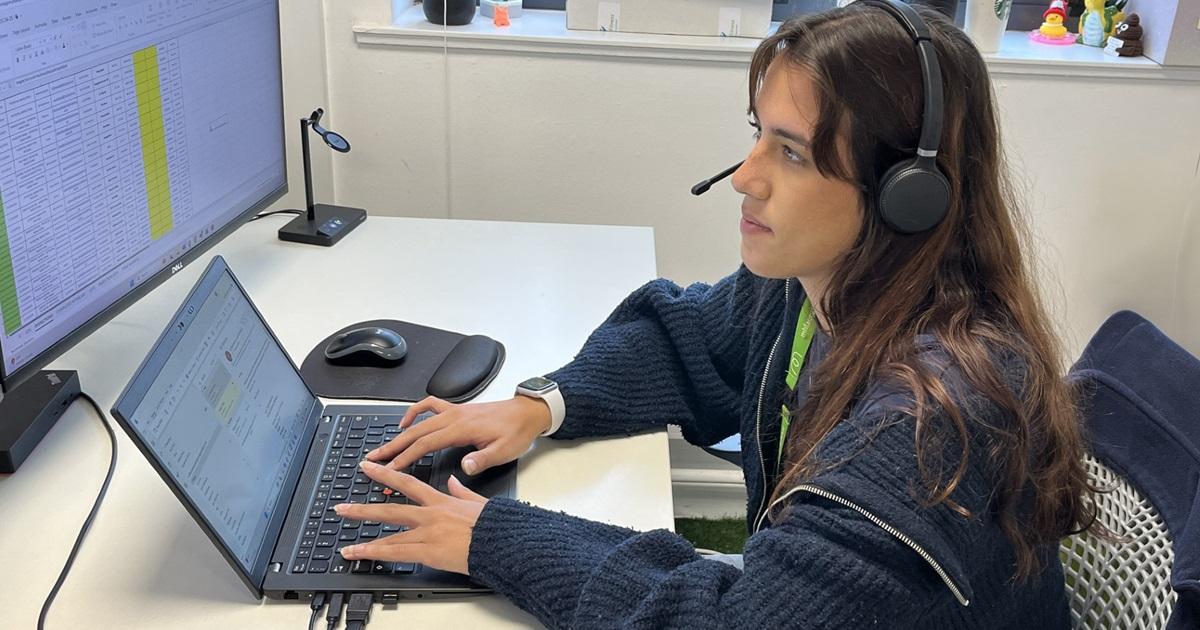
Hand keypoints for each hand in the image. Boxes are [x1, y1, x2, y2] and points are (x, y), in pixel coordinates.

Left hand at [335, 460, 485, 574]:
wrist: (502, 541)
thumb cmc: (494, 525)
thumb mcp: (478, 502)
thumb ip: (461, 491)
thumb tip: (454, 482)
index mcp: (441, 501)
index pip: (407, 483)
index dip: (386, 473)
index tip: (369, 468)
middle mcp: (429, 515)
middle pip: (390, 509)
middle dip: (363, 509)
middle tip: (342, 508)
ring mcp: (427, 534)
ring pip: (389, 536)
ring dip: (365, 541)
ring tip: (347, 545)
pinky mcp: (428, 552)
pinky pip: (396, 553)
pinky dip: (376, 554)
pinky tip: (361, 555)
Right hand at [367, 395, 550, 475]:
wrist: (527, 413)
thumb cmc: (517, 432)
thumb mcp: (504, 451)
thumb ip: (482, 459)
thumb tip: (464, 466)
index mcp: (462, 429)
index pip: (425, 445)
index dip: (405, 458)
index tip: (390, 471)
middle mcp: (453, 417)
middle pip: (415, 433)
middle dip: (392, 447)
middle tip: (373, 460)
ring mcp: (454, 411)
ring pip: (419, 422)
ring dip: (399, 434)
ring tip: (383, 447)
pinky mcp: (457, 410)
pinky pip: (429, 406)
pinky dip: (414, 412)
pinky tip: (406, 422)